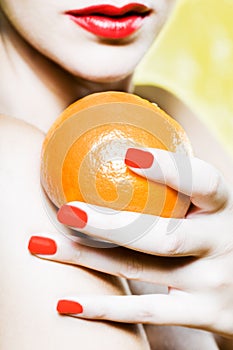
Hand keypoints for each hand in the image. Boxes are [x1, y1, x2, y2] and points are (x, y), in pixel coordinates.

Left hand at [28, 148, 232, 337]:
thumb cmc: (217, 233)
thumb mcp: (210, 207)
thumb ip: (182, 188)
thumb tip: (127, 152)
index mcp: (224, 207)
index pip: (204, 183)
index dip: (169, 170)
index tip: (129, 155)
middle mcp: (223, 242)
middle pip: (162, 236)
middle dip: (109, 225)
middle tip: (66, 210)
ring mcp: (213, 281)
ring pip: (142, 270)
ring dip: (87, 258)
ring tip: (42, 244)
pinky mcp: (204, 314)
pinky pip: (146, 313)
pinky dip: (103, 308)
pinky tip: (66, 302)